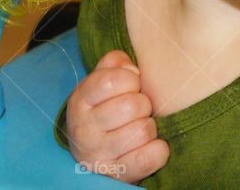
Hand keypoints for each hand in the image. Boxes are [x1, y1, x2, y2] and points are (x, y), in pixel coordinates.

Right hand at [66, 49, 169, 182]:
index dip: (131, 79)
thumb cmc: (105, 107)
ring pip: (143, 130)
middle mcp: (83, 129)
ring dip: (149, 126)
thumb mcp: (102, 80)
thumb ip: (115, 63)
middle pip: (132, 105)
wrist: (94, 151)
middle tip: (138, 110)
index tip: (132, 85)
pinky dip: (158, 150)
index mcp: (80, 100)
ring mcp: (97, 155)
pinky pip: (148, 158)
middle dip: (143, 104)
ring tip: (140, 127)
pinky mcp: (115, 175)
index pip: (111, 80)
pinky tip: (153, 146)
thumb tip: (132, 68)